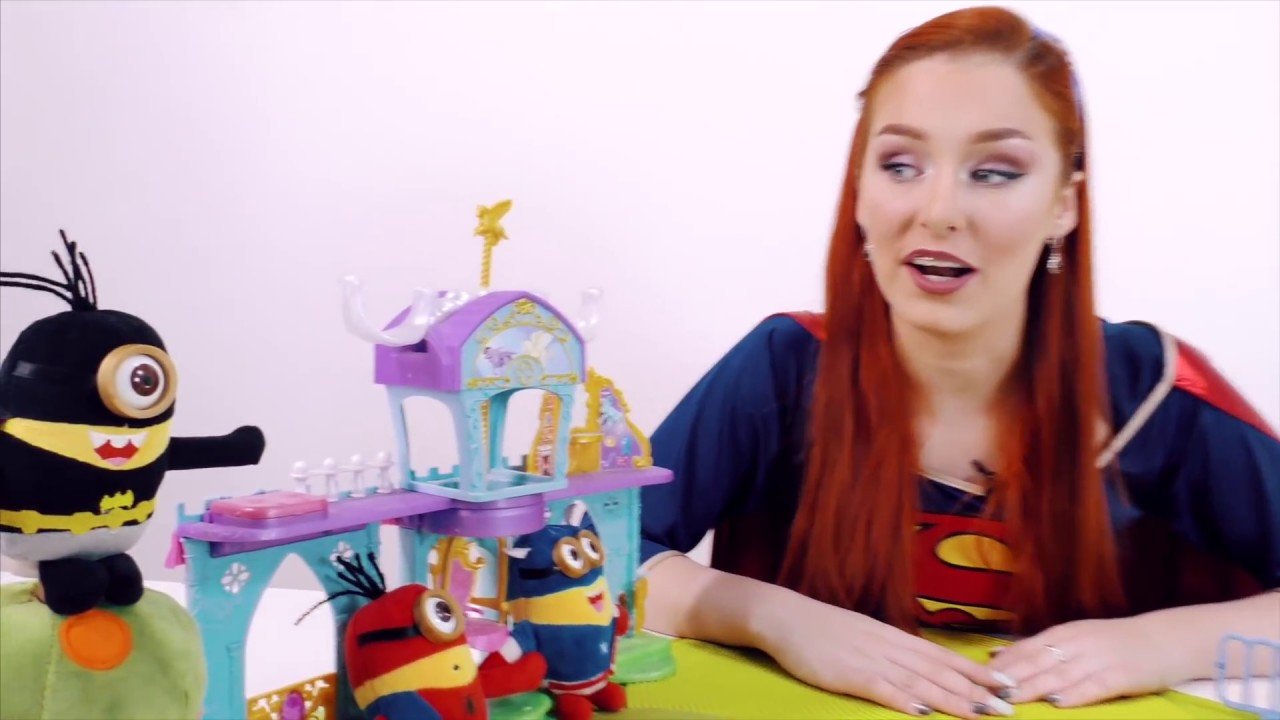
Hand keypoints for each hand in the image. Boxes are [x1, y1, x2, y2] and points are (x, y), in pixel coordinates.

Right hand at [756, 592, 1015, 717]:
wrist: (784, 616)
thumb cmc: (822, 628)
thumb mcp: (865, 634)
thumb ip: (893, 651)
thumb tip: (922, 667)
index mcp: (894, 638)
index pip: (944, 657)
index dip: (977, 672)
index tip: (1007, 684)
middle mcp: (889, 647)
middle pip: (940, 672)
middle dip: (977, 691)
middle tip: (1009, 707)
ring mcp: (869, 660)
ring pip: (919, 682)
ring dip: (952, 700)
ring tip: (980, 714)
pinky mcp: (846, 674)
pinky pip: (880, 688)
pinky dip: (902, 699)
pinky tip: (922, 711)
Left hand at [988, 616, 1179, 707]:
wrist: (1165, 639)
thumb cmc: (1114, 642)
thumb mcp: (1075, 637)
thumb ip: (1040, 647)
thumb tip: (998, 655)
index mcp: (1065, 632)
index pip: (1025, 648)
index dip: (1002, 664)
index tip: (977, 676)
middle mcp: (1078, 643)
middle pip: (1038, 662)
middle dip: (1010, 677)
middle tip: (985, 690)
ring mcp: (1100, 659)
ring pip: (1060, 674)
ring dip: (1034, 687)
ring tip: (1011, 698)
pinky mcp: (1122, 676)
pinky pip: (1095, 686)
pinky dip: (1076, 694)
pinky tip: (1059, 703)